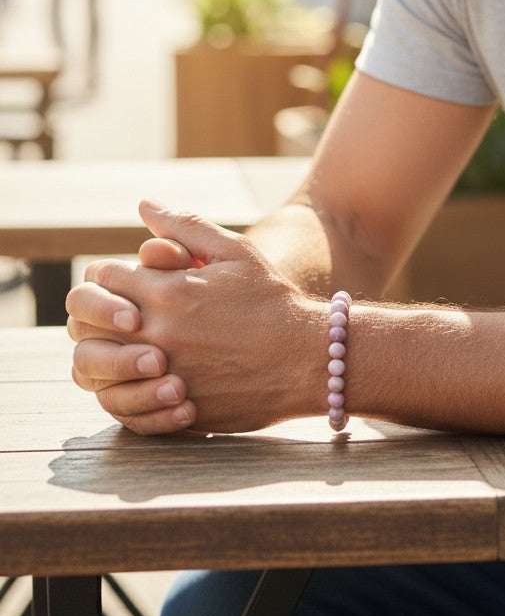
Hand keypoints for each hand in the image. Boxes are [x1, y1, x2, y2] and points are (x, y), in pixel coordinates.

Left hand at [67, 201, 322, 434]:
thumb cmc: (272, 300)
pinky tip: (142, 379)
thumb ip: (186, 227)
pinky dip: (120, 392)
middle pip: (84, 322)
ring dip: (101, 355)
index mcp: (167, 290)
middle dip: (94, 315)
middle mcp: (156, 332)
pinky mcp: (171, 409)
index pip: (101, 277)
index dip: (108, 276)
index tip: (126, 282)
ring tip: (126, 348)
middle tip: (118, 316)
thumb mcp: (236, 252)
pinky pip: (118, 404)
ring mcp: (160, 376)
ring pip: (91, 368)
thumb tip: (145, 206)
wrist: (307, 357)